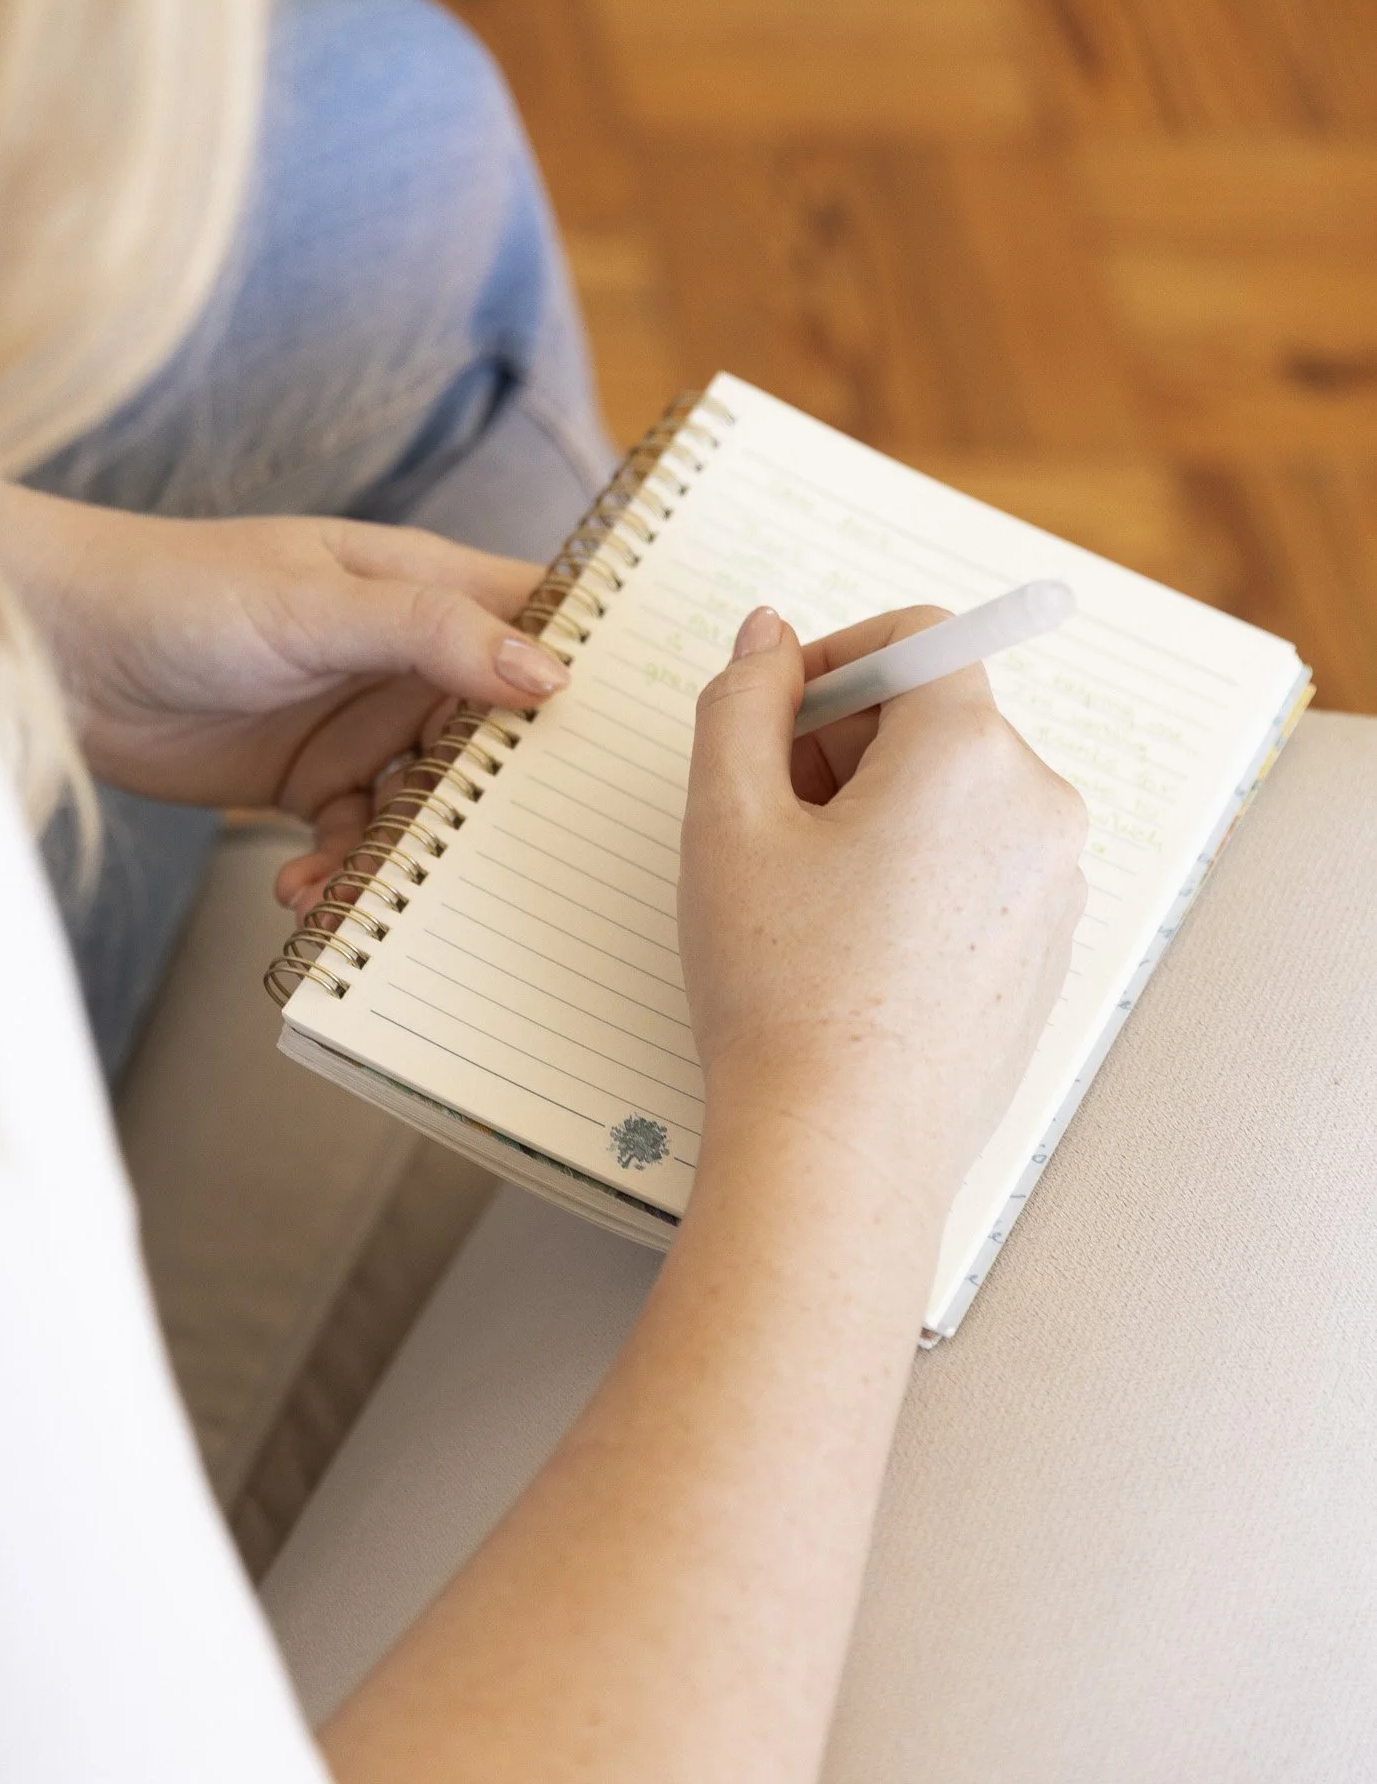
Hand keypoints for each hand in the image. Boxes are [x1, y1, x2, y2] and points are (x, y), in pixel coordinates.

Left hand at [0, 487, 568, 911]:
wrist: (49, 649)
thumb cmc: (177, 589)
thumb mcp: (314, 604)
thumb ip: (429, 633)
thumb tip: (548, 673)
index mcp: (425, 586)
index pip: (541, 618)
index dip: (594, 666)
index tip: (641, 733)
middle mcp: (404, 654)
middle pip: (500, 729)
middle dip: (512, 792)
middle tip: (530, 855)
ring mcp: (357, 719)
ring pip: (431, 800)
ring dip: (417, 849)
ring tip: (379, 884)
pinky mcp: (306, 779)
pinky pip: (358, 839)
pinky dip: (344, 873)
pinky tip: (306, 892)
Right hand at [680, 603, 1087, 1209]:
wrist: (842, 1148)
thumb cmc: (783, 987)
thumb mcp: (728, 818)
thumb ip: (743, 698)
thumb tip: (770, 635)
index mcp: (971, 753)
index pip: (916, 639)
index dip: (832, 660)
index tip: (774, 717)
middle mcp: (1038, 805)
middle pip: (937, 715)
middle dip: (845, 741)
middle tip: (765, 816)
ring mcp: (1054, 883)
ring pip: (955, 791)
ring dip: (875, 806)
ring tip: (802, 892)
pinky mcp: (1047, 947)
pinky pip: (979, 863)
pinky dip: (916, 869)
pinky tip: (850, 941)